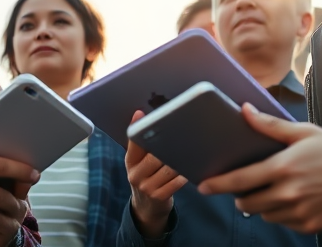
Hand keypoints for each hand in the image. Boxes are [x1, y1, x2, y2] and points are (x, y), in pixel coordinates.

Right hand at [125, 110, 187, 237]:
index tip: (141, 114)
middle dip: (168, 147)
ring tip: (192, 150)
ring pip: (168, 169)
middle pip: (154, 157)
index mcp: (129, 162)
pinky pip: (176, 182)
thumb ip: (143, 146)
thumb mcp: (139, 163)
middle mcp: (135, 174)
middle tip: (183, 135)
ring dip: (180, 160)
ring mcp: (147, 187)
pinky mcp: (159, 197)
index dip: (138, 128)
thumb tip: (144, 116)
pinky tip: (191, 168)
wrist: (146, 208)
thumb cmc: (147, 177)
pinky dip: (184, 174)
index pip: (133, 143)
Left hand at [196, 103, 321, 233]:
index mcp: (282, 167)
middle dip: (241, 196)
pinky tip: (294, 200)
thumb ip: (269, 125)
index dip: (218, 185)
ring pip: (265, 215)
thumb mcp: (303, 132)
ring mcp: (300, 212)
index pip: (239, 180)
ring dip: (263, 206)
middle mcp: (288, 193)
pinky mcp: (312, 225)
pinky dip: (282, 215)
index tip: (202, 187)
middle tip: (248, 186)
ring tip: (275, 190)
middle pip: (248, 203)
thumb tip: (243, 110)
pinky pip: (285, 224)